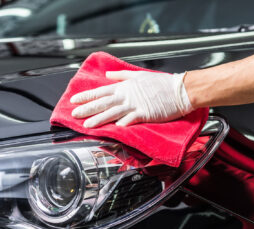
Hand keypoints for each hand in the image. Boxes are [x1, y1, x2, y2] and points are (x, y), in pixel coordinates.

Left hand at [70, 70, 192, 127]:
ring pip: (113, 112)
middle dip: (87, 108)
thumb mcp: (139, 75)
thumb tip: (108, 75)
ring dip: (99, 119)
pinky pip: (131, 119)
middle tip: (74, 114)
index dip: (86, 96)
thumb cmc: (161, 84)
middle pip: (103, 103)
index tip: (74, 100)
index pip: (101, 91)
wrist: (179, 89)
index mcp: (124, 87)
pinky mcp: (145, 113)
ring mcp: (135, 104)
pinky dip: (123, 123)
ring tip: (87, 125)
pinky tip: (114, 129)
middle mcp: (126, 95)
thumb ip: (121, 76)